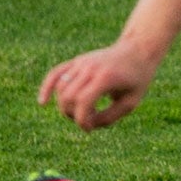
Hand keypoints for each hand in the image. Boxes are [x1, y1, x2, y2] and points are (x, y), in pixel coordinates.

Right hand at [39, 41, 161, 129]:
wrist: (137, 51)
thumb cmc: (137, 79)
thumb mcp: (131, 102)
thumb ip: (110, 117)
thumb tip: (87, 125)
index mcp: (105, 78)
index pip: (83, 101)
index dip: (82, 120)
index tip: (89, 129)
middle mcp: (90, 68)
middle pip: (68, 96)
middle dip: (72, 114)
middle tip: (89, 120)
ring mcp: (81, 63)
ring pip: (60, 88)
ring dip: (65, 106)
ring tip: (81, 111)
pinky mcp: (76, 61)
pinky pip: (55, 73)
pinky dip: (47, 87)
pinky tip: (42, 102)